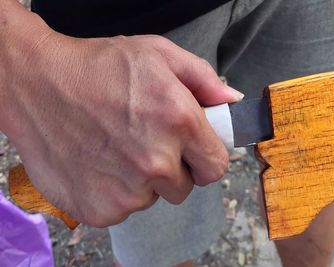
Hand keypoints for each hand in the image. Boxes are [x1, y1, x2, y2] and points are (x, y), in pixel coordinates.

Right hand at [3, 23, 242, 225]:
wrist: (35, 84)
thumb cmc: (97, 66)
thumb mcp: (157, 55)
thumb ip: (203, 80)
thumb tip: (231, 102)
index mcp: (178, 122)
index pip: (216, 167)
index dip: (204, 159)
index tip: (191, 152)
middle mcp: (156, 162)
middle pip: (184, 187)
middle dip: (171, 169)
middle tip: (145, 143)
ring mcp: (126, 191)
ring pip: (151, 198)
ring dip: (141, 181)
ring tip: (116, 149)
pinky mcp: (99, 209)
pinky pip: (122, 209)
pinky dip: (114, 192)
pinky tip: (98, 163)